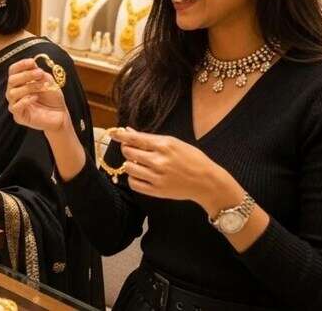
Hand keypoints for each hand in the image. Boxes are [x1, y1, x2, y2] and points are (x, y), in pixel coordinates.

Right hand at [6, 59, 70, 132]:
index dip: (21, 65)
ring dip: (29, 87)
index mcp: (19, 82)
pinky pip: (16, 107)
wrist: (60, 115)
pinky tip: (36, 97)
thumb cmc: (52, 97)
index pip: (13, 71)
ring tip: (43, 87)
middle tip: (39, 73)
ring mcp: (15, 104)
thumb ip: (38, 73)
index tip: (32, 62)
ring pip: (13, 93)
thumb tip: (31, 64)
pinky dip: (26, 100)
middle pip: (12, 80)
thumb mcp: (47, 81)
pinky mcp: (18, 117)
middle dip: (26, 75)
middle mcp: (14, 92)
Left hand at [111, 128, 235, 212]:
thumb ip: (150, 138)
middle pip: (128, 152)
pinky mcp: (157, 191)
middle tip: (132, 150)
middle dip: (127, 149)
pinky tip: (141, 175)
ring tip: (140, 164)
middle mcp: (159, 161)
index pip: (135, 138)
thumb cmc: (192, 159)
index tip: (114, 134)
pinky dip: (133, 178)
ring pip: (128, 167)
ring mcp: (157, 177)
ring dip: (130, 164)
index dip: (121, 136)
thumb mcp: (174, 143)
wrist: (207, 182)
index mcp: (165, 145)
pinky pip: (133, 183)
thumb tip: (129, 131)